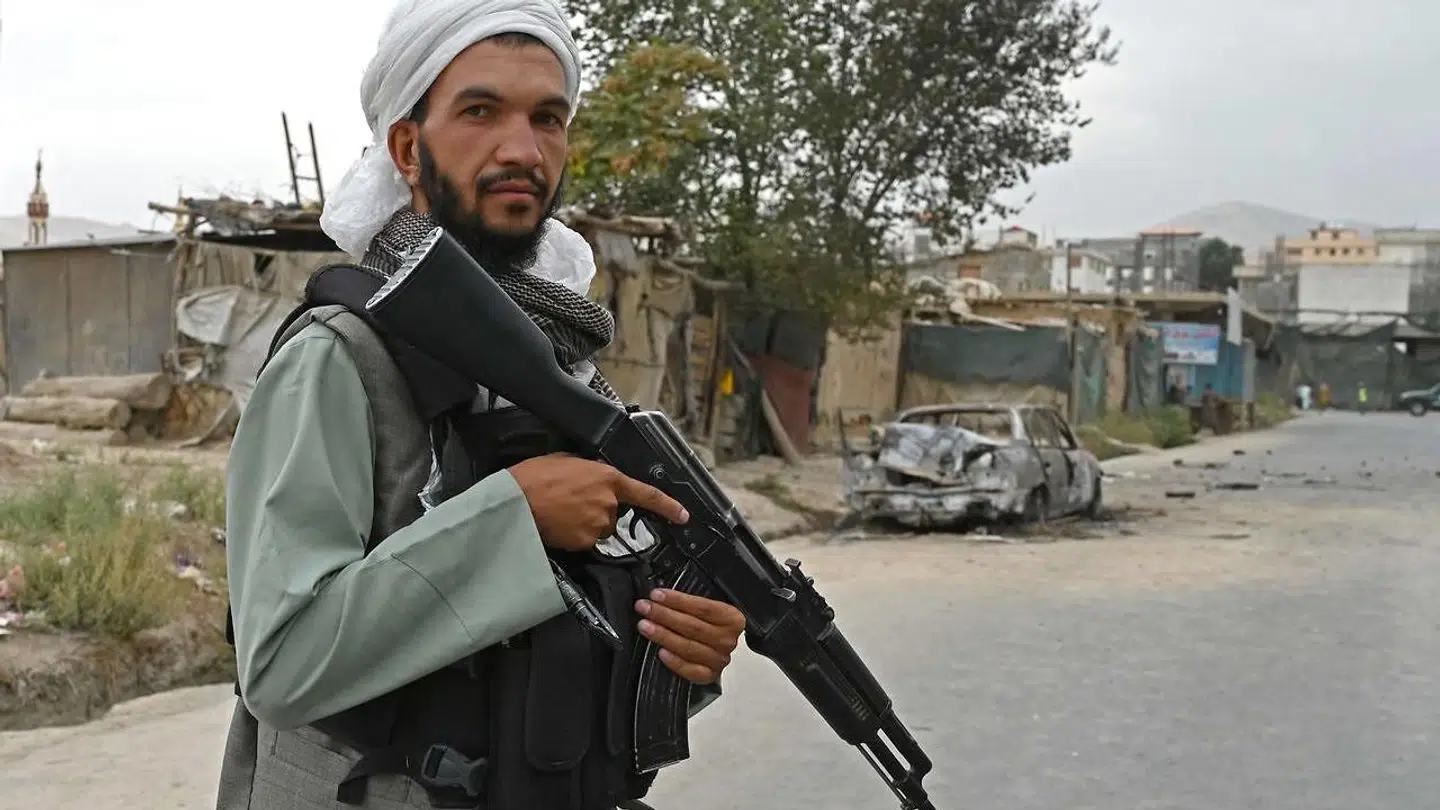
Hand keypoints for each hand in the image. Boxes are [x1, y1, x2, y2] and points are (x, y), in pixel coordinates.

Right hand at [509, 453, 688, 551]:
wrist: (516, 500)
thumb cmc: (535, 477)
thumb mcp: (567, 461)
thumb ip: (589, 471)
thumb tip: (591, 478)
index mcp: (608, 478)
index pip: (648, 494)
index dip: (669, 506)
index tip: (683, 515)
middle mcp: (608, 503)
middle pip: (614, 514)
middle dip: (598, 510)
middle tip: (571, 502)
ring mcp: (597, 524)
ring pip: (599, 529)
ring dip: (585, 524)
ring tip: (561, 512)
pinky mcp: (584, 542)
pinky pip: (585, 541)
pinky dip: (574, 535)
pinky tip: (558, 524)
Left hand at [635, 588, 745, 684]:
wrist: (718, 647)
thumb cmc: (709, 624)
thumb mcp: (707, 608)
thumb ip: (689, 603)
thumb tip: (660, 597)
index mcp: (732, 618)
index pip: (702, 607)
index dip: (677, 600)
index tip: (656, 595)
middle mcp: (727, 640)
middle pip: (693, 627)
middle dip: (664, 615)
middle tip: (644, 608)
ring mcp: (719, 659)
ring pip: (689, 647)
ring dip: (663, 635)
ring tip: (645, 626)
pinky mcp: (709, 675)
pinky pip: (690, 670)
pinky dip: (674, 662)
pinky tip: (661, 652)